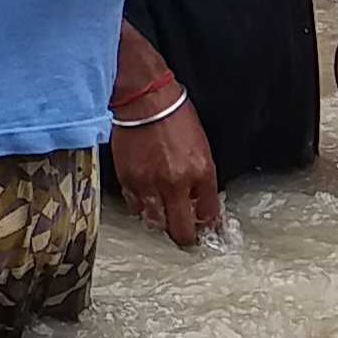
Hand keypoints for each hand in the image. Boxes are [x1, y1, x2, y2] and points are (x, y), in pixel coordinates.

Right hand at [109, 97, 222, 246]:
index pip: (209, 213)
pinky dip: (142, 208)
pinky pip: (135, 208)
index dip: (208, 224)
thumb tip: (199, 201)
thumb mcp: (202, 146)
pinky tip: (147, 200)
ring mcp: (150, 184)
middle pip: (181, 230)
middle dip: (186, 237)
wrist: (145, 100)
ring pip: (156, 224)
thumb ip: (201, 178)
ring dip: (162, 223)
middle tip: (186, 237)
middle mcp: (176, 183)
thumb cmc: (175, 116)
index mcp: (201, 171)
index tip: (205, 226)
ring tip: (165, 216)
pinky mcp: (129, 181)